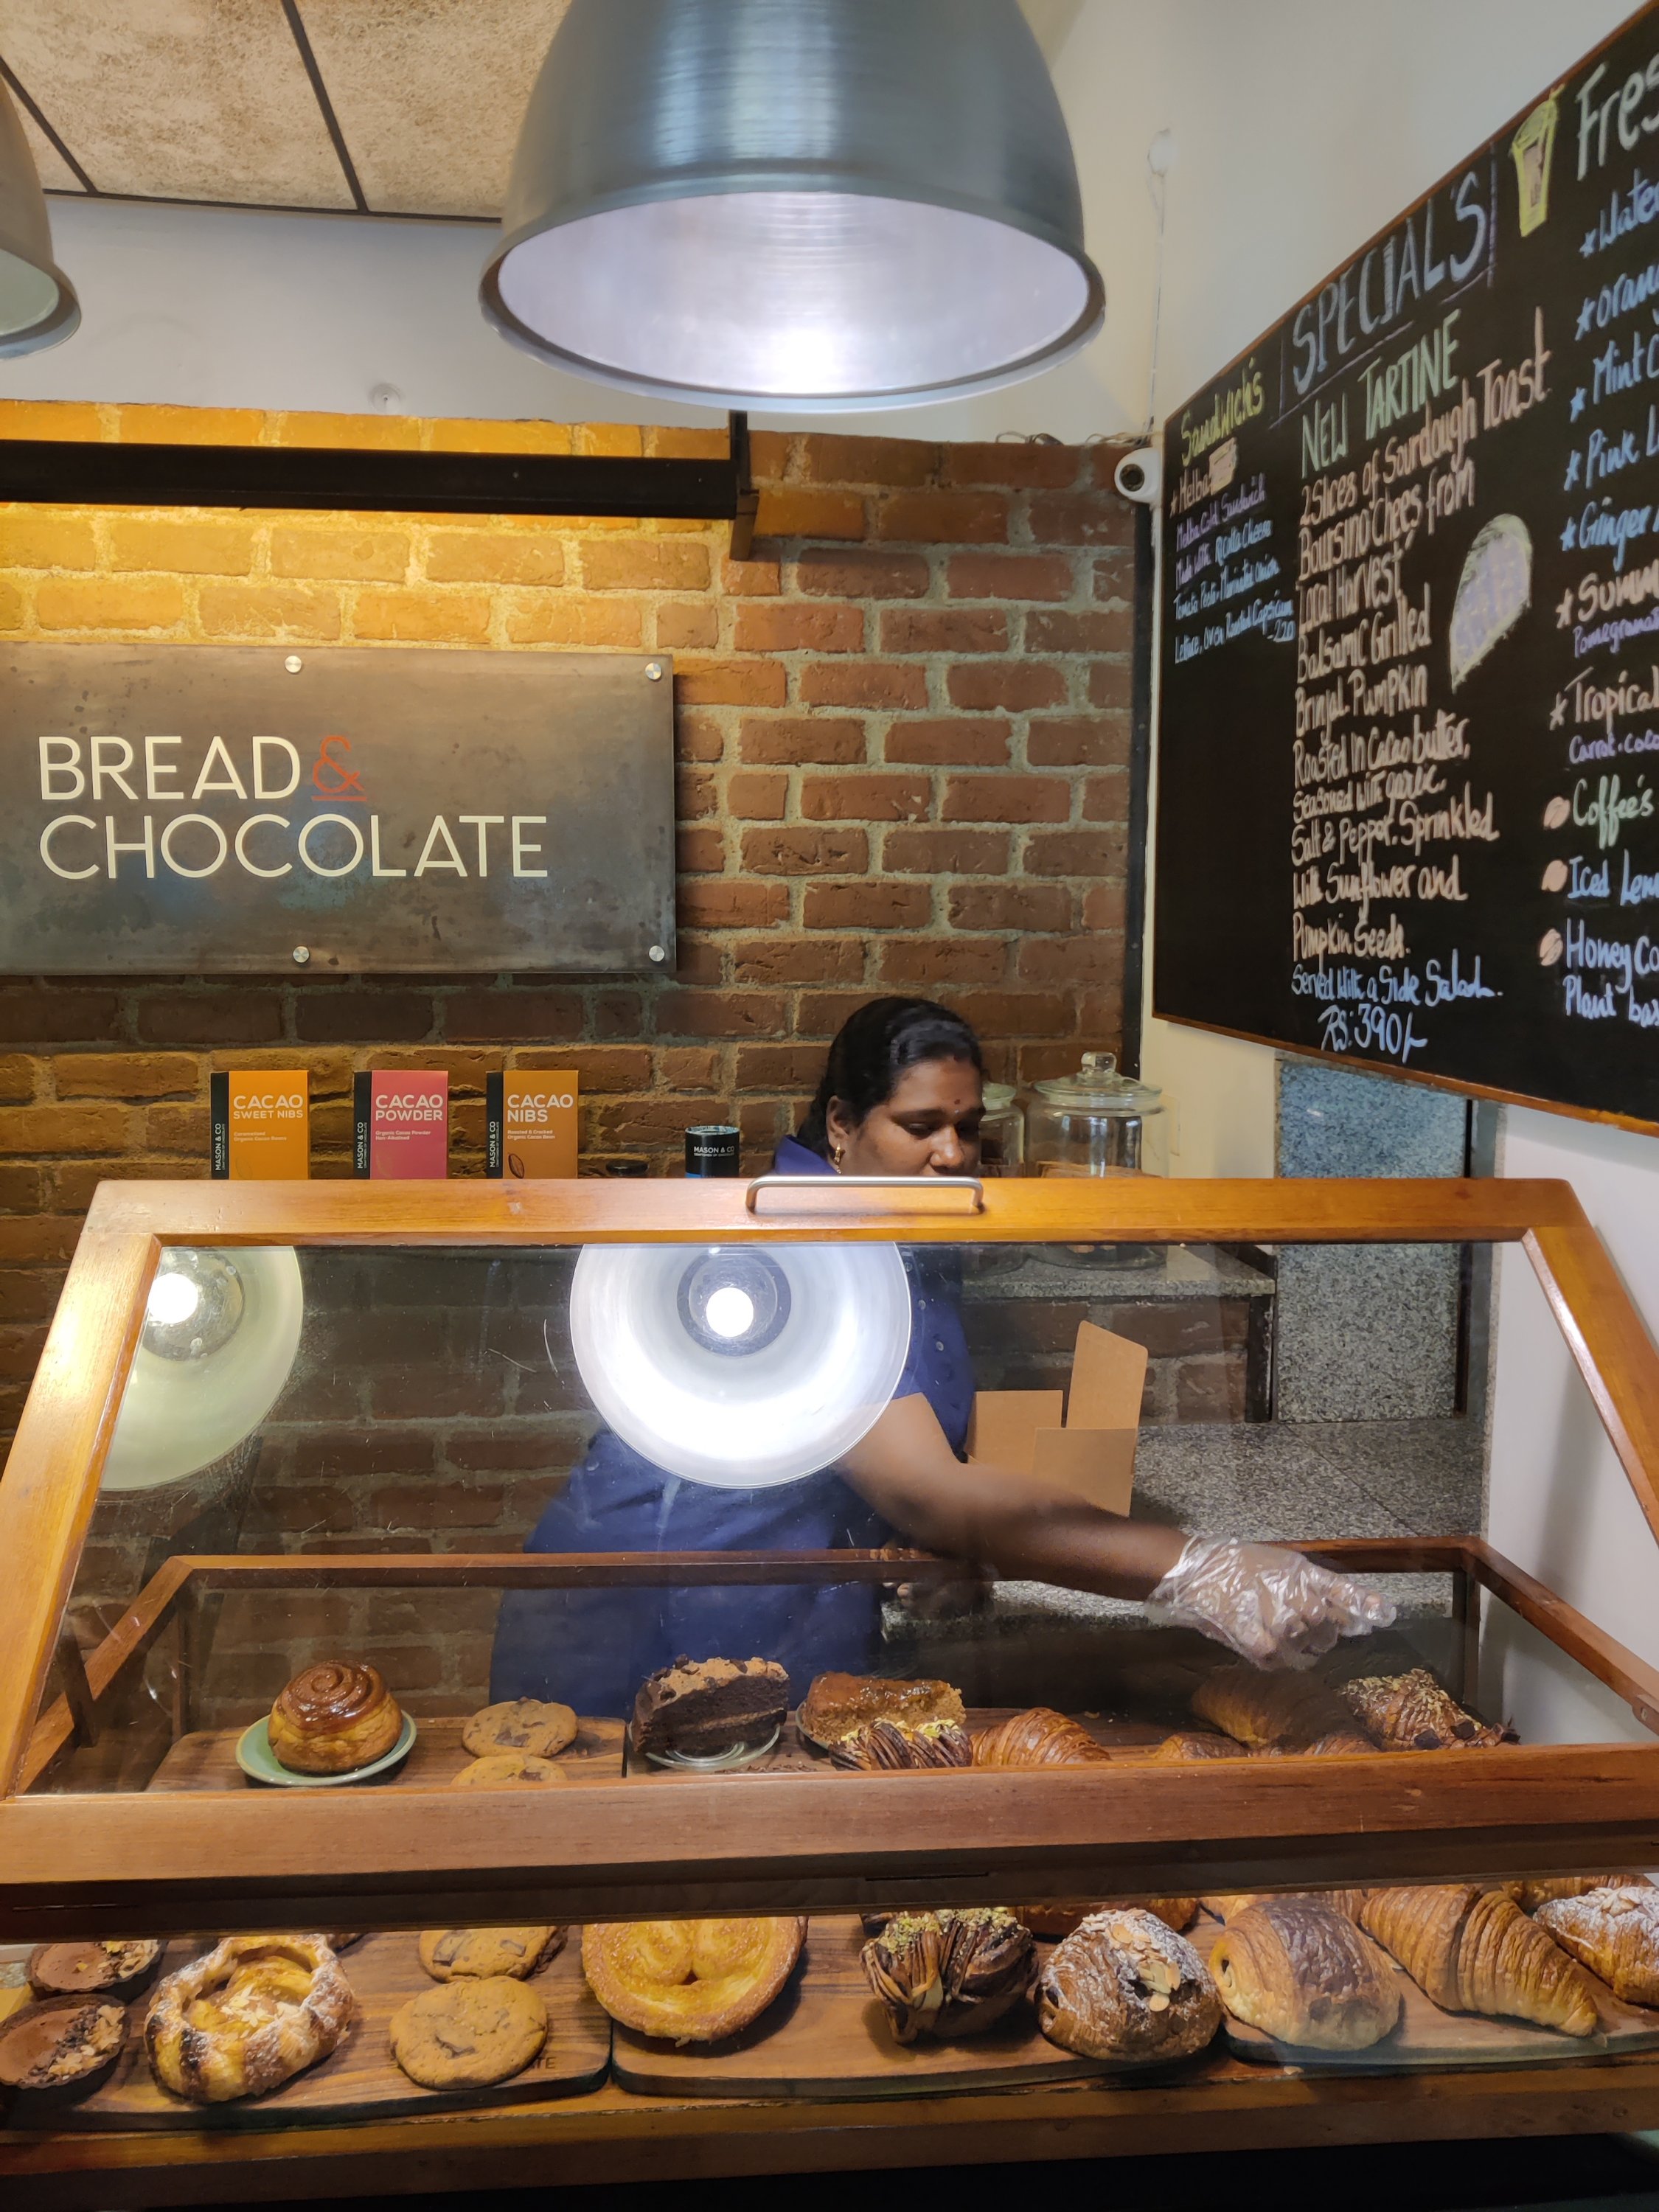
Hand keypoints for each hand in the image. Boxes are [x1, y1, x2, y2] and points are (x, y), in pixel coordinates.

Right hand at [1145, 1535, 1394, 1669]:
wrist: (1194, 1571)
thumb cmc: (1239, 1565)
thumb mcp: (1283, 1565)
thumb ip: (1320, 1590)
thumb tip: (1358, 1617)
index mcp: (1301, 1573)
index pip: (1344, 1592)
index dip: (1367, 1606)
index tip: (1388, 1616)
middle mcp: (1294, 1595)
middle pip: (1328, 1626)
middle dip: (1324, 1631)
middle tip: (1304, 1625)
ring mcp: (1275, 1620)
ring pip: (1306, 1646)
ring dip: (1299, 1644)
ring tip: (1278, 1630)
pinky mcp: (1255, 1640)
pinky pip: (1279, 1659)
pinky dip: (1276, 1655)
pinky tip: (1264, 1642)